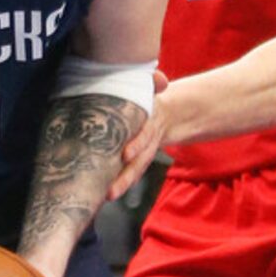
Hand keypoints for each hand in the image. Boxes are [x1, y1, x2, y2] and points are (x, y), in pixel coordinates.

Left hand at [108, 76, 171, 198]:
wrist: (168, 114)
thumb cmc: (149, 99)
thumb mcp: (151, 89)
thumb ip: (154, 82)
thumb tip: (161, 80)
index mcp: (150, 119)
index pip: (145, 134)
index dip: (137, 144)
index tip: (126, 154)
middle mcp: (148, 138)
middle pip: (139, 161)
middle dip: (126, 176)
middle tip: (111, 190)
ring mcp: (144, 151)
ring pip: (136, 170)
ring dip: (123, 184)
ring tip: (108, 196)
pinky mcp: (138, 159)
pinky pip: (132, 173)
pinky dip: (123, 183)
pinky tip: (107, 194)